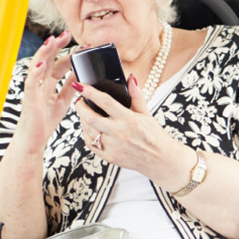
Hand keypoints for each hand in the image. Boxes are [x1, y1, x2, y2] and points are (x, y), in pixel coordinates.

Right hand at [14, 31, 75, 156]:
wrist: (32, 142)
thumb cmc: (44, 122)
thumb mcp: (62, 101)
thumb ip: (69, 86)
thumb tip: (80, 73)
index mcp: (48, 84)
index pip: (59, 64)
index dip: (70, 54)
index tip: (84, 46)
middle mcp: (40, 84)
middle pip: (48, 60)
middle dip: (57, 46)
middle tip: (67, 33)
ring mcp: (34, 90)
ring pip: (38, 67)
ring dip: (45, 53)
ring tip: (53, 40)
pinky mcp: (29, 100)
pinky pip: (31, 84)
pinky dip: (36, 72)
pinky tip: (42, 64)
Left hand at [75, 76, 191, 189]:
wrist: (159, 159)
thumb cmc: (154, 136)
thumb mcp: (146, 113)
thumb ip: (136, 96)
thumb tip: (131, 79)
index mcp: (129, 120)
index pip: (105, 102)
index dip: (90, 92)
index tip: (81, 85)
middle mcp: (119, 133)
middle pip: (91, 118)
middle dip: (80, 107)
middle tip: (79, 101)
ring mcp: (113, 147)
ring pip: (88, 131)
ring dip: (83, 120)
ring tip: (84, 113)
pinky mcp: (109, 157)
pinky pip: (91, 144)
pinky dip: (87, 134)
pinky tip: (89, 128)